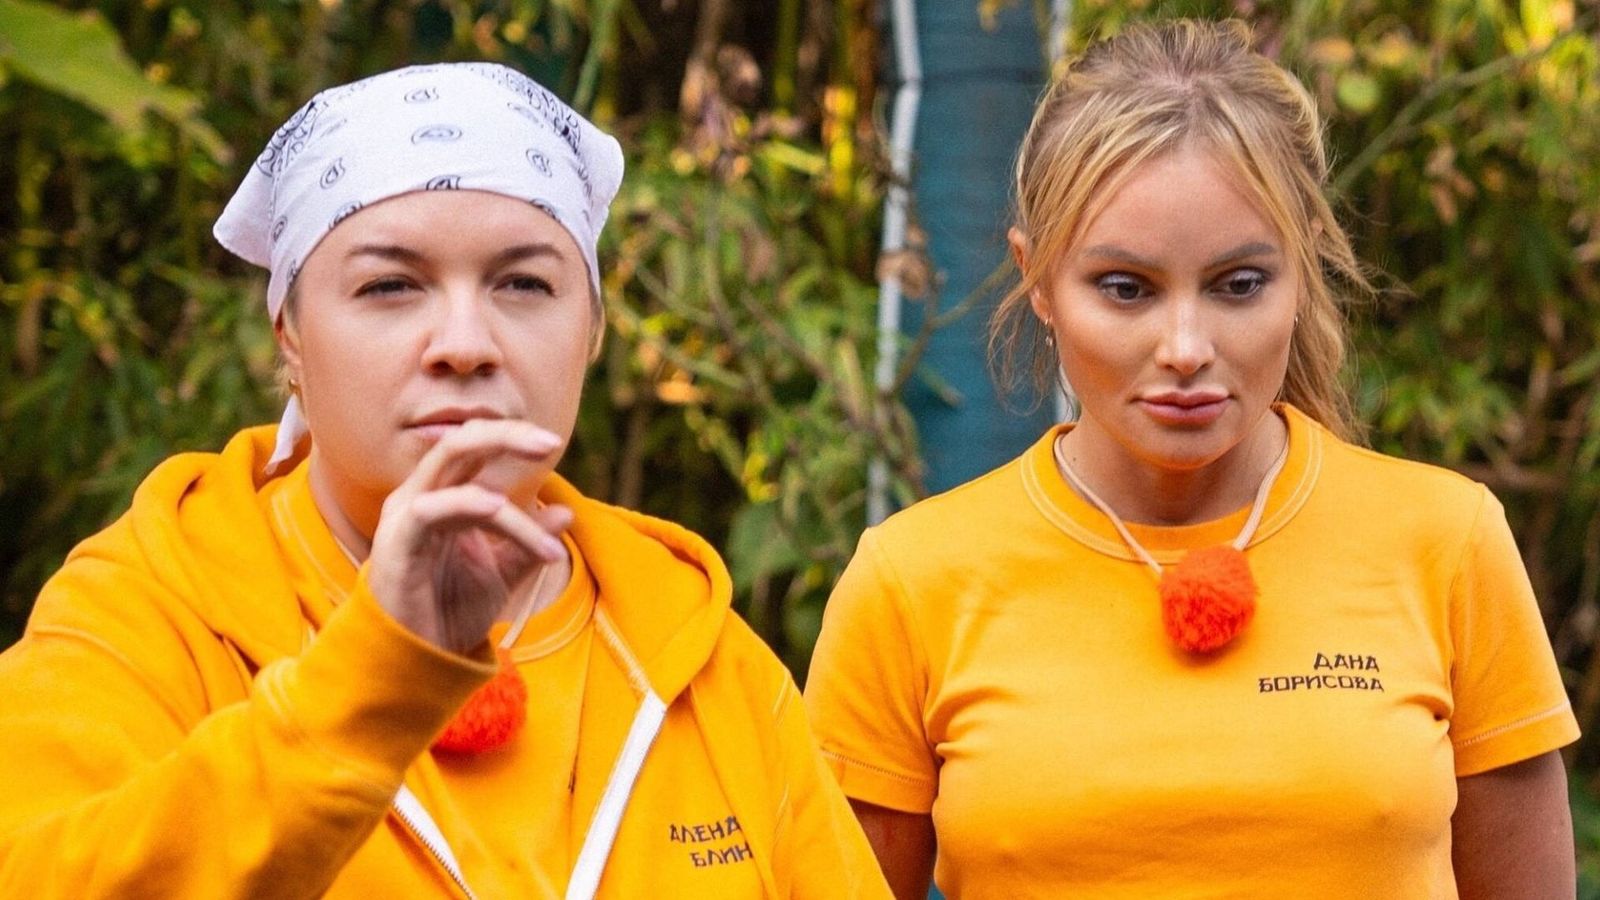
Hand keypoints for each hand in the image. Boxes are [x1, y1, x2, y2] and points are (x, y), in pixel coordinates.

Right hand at [366, 419, 573, 655]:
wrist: (417, 660)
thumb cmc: (450, 612)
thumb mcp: (503, 573)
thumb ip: (530, 541)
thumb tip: (567, 512)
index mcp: (443, 495)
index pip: (475, 447)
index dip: (512, 437)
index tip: (552, 443)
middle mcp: (420, 495)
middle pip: (460, 442)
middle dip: (507, 436)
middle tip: (550, 444)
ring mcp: (404, 516)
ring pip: (453, 474)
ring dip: (508, 509)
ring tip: (546, 550)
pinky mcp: (395, 542)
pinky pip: (429, 509)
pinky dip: (465, 503)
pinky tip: (497, 509)